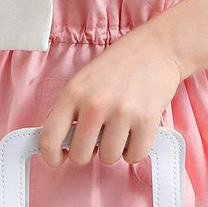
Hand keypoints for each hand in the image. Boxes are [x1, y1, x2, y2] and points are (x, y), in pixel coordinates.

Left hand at [38, 22, 183, 167]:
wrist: (158, 48)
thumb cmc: (118, 67)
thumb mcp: (84, 82)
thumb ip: (71, 111)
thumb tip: (63, 145)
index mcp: (73, 93)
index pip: (50, 139)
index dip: (52, 157)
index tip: (60, 158)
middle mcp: (95, 104)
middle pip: (80, 156)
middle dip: (88, 153)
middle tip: (98, 139)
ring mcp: (122, 113)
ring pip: (108, 158)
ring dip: (114, 150)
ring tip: (120, 129)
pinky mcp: (146, 121)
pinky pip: (134, 156)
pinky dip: (134, 150)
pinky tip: (135, 134)